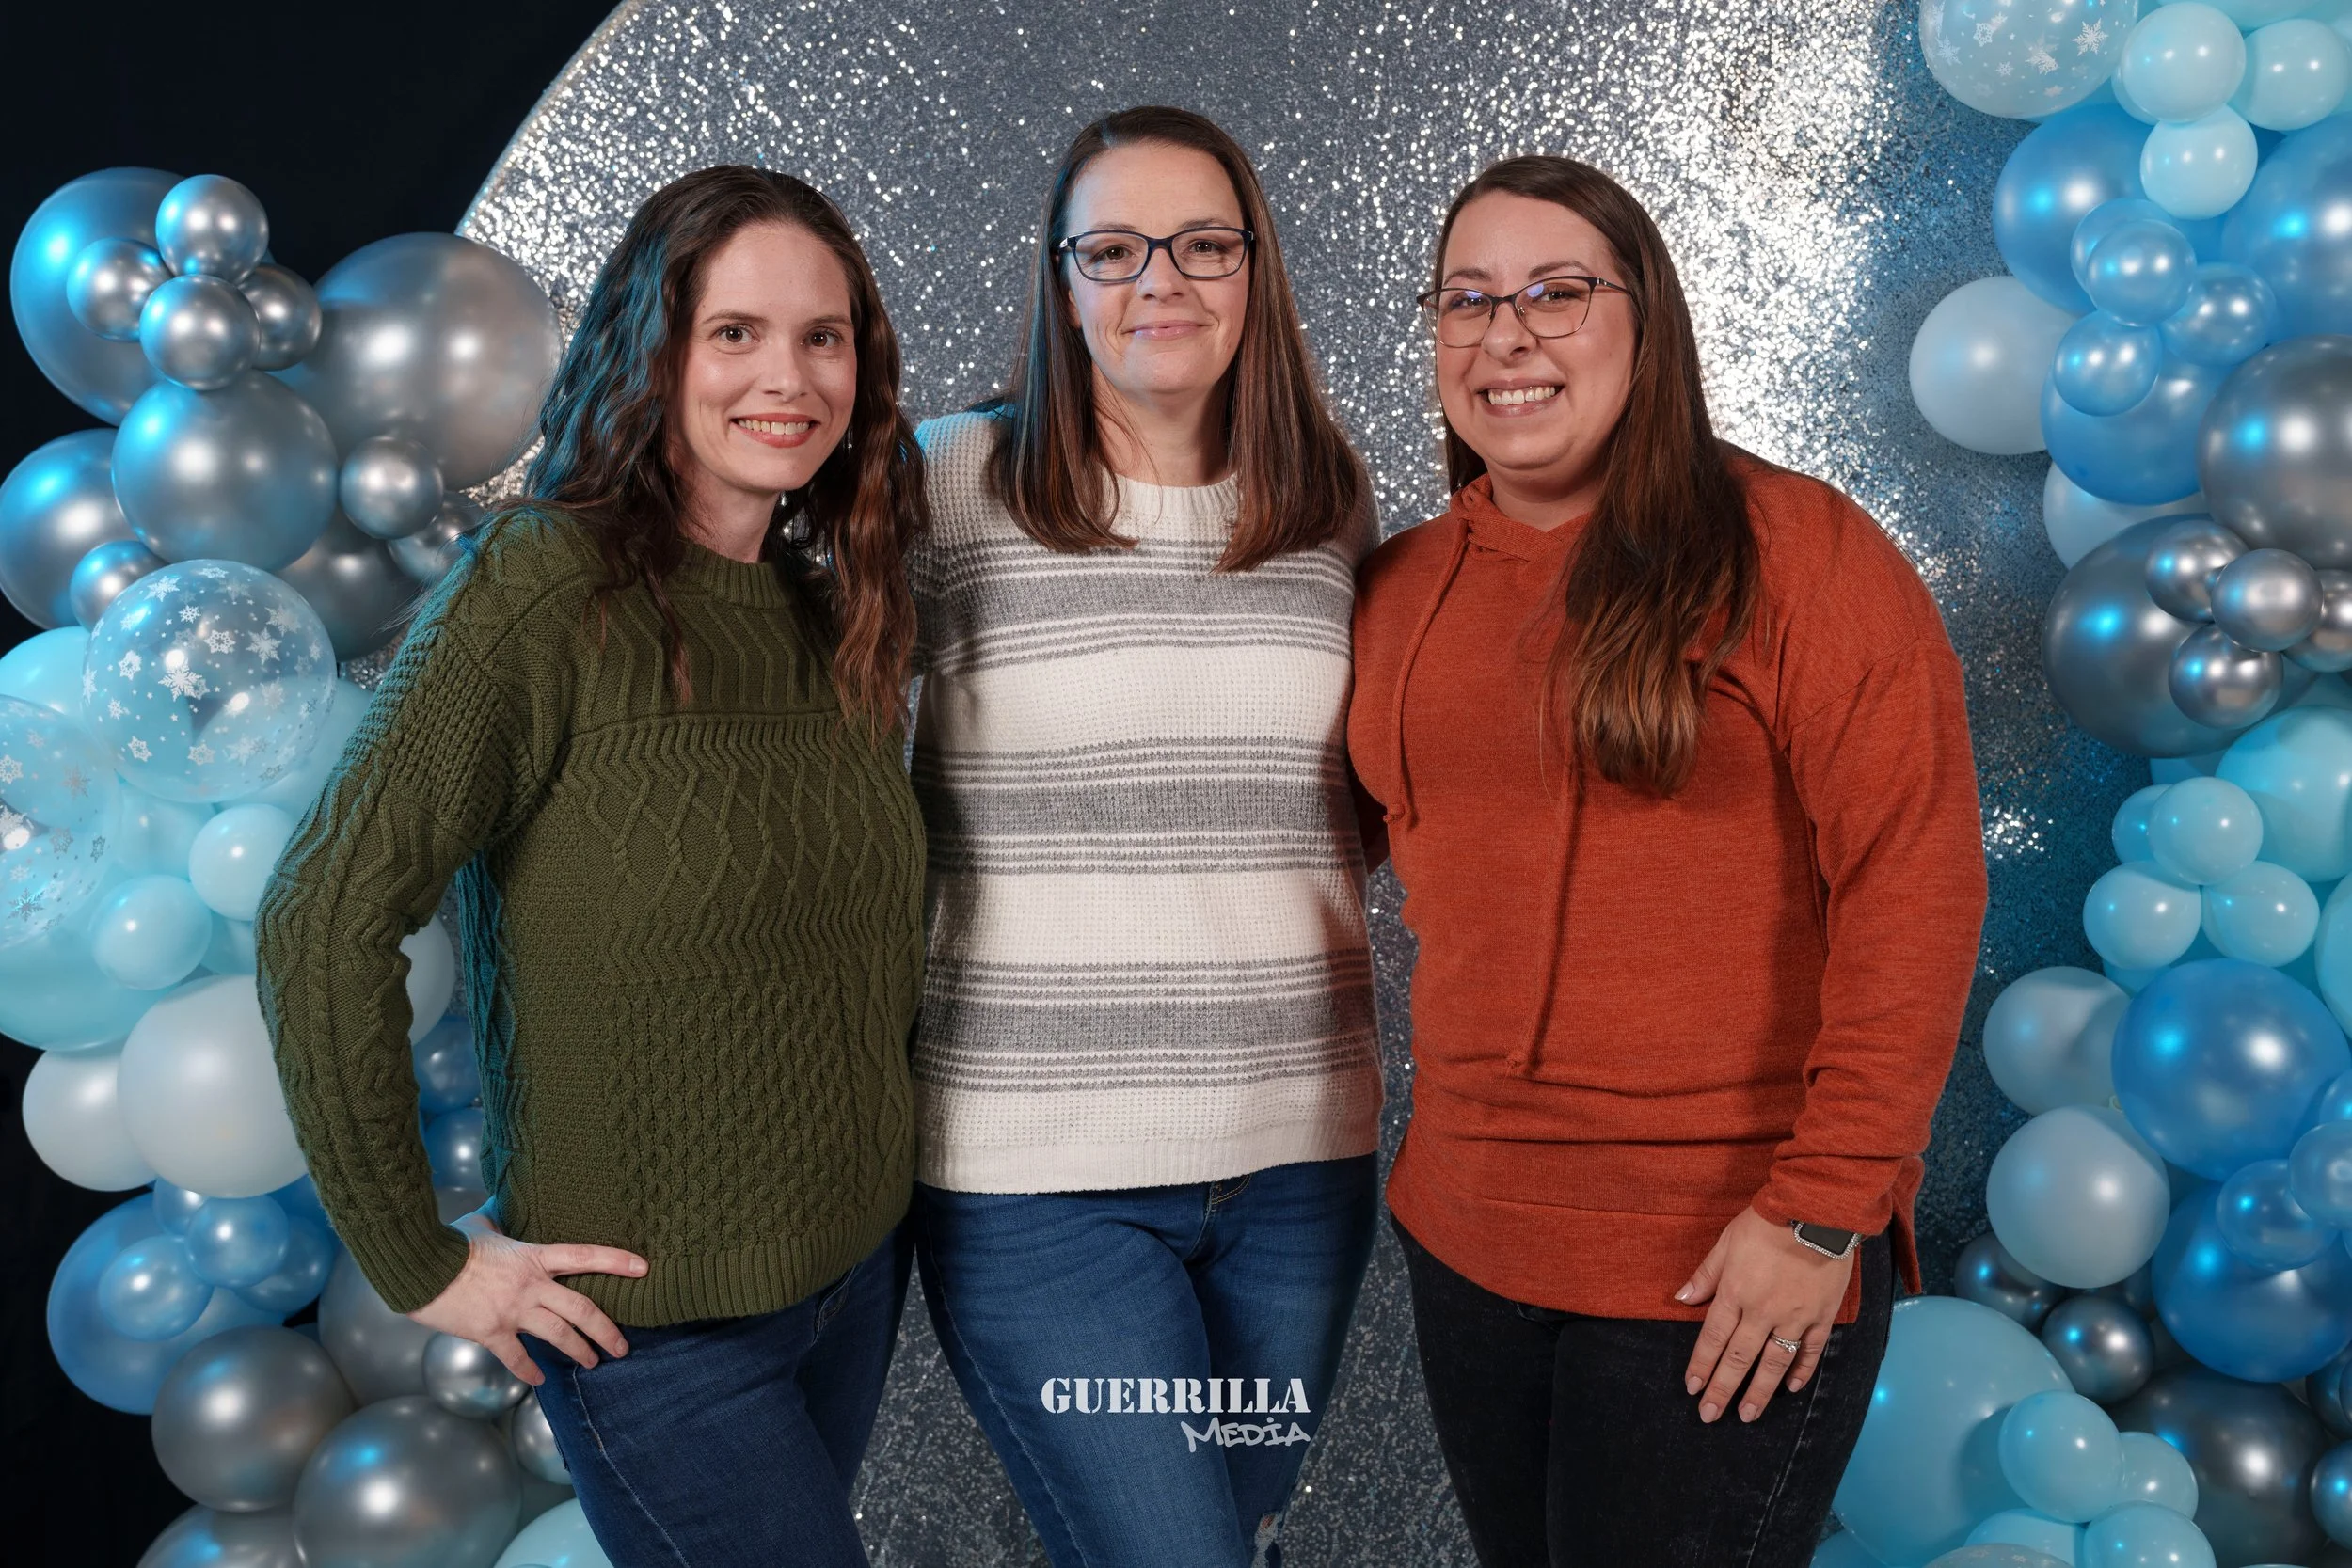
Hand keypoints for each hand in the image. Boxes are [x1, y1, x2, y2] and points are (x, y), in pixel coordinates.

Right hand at [406, 1211, 648, 1384]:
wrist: (420, 1267)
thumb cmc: (449, 1242)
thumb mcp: (481, 1222)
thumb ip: (500, 1220)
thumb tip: (501, 1209)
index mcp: (533, 1256)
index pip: (585, 1256)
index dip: (616, 1261)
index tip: (643, 1269)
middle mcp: (531, 1285)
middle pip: (581, 1308)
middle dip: (606, 1330)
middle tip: (622, 1347)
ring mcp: (513, 1310)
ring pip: (559, 1335)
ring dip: (579, 1351)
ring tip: (594, 1363)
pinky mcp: (491, 1332)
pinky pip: (516, 1357)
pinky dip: (529, 1370)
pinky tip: (540, 1379)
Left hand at [1675, 1206, 1853, 1424]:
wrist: (1816, 1212)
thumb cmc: (1765, 1223)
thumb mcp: (1726, 1243)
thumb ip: (1706, 1275)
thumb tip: (1681, 1299)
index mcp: (1735, 1293)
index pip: (1713, 1338)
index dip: (1701, 1365)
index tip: (1692, 1389)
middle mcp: (1762, 1311)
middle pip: (1739, 1358)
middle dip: (1722, 1389)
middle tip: (1710, 1416)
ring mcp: (1795, 1317)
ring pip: (1774, 1363)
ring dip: (1759, 1392)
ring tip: (1747, 1415)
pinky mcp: (1822, 1316)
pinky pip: (1811, 1350)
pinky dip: (1801, 1371)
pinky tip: (1791, 1388)